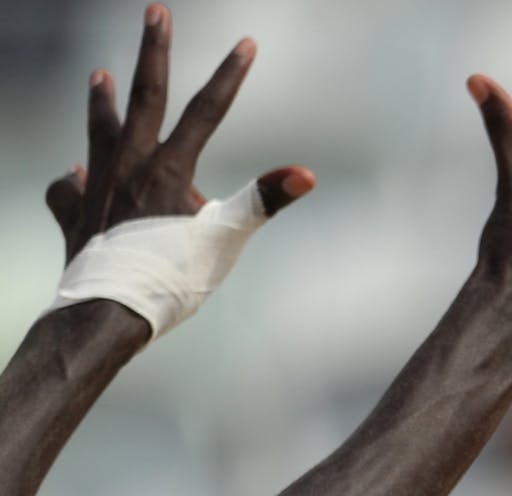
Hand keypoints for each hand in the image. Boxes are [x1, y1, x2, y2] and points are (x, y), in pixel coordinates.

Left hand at [44, 3, 314, 264]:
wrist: (107, 313)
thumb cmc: (170, 279)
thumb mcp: (226, 240)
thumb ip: (264, 200)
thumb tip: (306, 174)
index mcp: (167, 168)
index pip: (206, 111)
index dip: (229, 76)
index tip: (246, 42)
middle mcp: (127, 167)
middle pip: (143, 97)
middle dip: (153, 52)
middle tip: (155, 12)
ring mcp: (96, 188)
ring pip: (99, 132)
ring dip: (102, 102)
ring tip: (98, 75)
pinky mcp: (75, 215)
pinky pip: (69, 188)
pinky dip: (73, 179)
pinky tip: (75, 176)